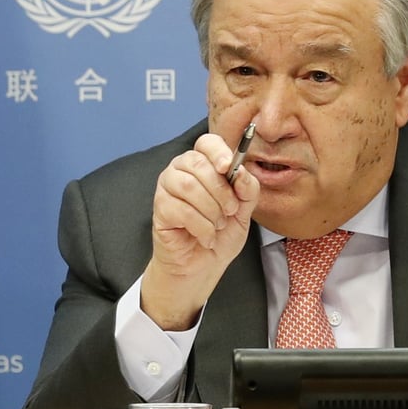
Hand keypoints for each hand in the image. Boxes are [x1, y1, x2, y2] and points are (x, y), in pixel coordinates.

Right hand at [140, 133, 258, 329]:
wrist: (204, 265)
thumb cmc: (221, 233)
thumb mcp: (244, 211)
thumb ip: (248, 189)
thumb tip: (242, 172)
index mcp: (204, 165)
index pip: (207, 143)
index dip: (218, 151)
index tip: (229, 166)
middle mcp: (181, 170)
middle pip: (198, 163)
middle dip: (221, 191)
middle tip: (230, 211)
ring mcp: (167, 188)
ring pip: (189, 186)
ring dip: (211, 210)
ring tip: (217, 225)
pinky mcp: (159, 209)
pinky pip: (182, 210)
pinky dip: (201, 227)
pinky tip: (206, 237)